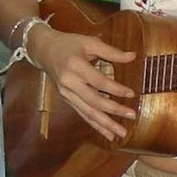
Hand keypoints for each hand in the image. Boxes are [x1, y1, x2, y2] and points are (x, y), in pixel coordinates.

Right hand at [28, 21, 137, 139]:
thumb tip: (133, 56)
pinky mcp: (67, 100)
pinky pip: (83, 114)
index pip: (99, 82)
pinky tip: (108, 134)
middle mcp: (69, 83)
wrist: (43, 50)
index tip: (131, 94)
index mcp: (76, 66)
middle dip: (113, 110)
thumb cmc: (69, 44)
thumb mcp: (89, 42)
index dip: (115, 89)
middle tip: (131, 115)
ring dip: (105, 124)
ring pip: (88, 112)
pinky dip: (96, 125)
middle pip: (94, 101)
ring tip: (121, 133)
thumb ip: (111, 52)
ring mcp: (67, 94)